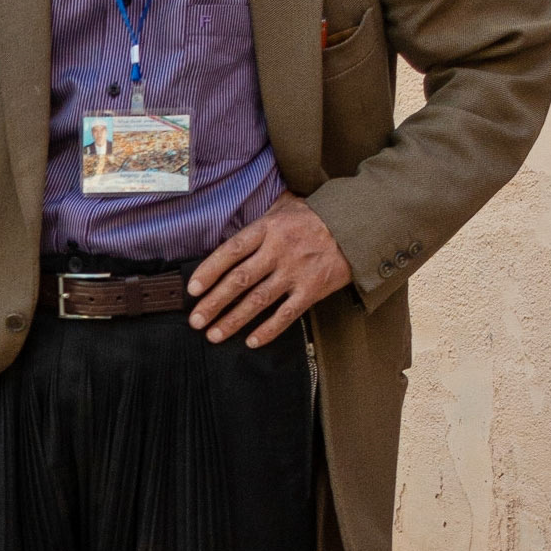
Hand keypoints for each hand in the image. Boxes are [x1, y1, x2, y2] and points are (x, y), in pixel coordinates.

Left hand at [187, 191, 350, 345]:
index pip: (231, 251)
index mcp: (268, 229)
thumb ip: (258, 224)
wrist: (358, 226)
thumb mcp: (284, 208)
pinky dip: (268, 330)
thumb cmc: (315, 217)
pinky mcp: (313, 290)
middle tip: (195, 320)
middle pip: (239, 280)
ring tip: (214, 334)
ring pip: (258, 300)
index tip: (192, 289)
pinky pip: (287, 314)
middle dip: (214, 302)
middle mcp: (279, 251)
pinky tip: (251, 342)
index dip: (209, 271)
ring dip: (233, 320)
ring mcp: (296, 272)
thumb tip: (228, 233)